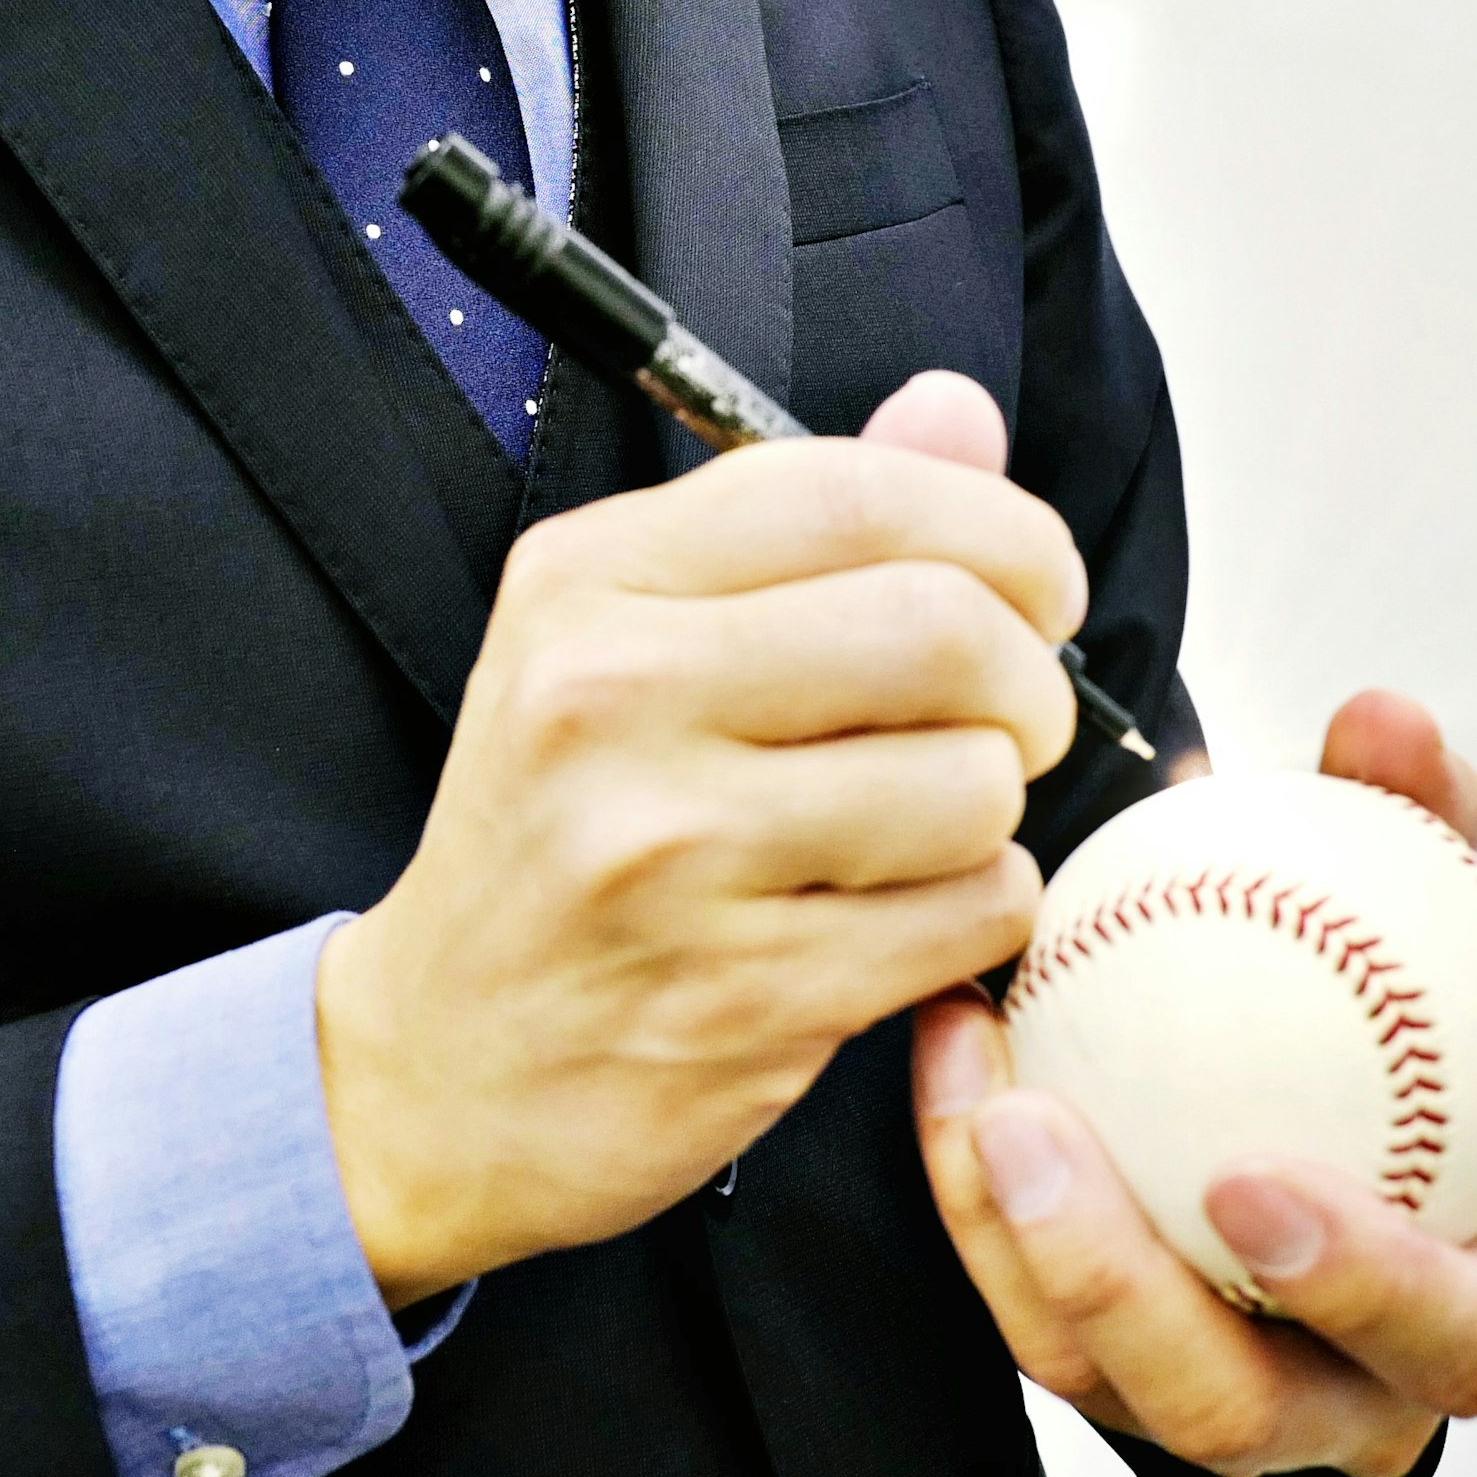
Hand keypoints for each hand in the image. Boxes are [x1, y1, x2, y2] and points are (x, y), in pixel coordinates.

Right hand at [319, 375, 1081, 1302]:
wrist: (440, 1068)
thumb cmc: (561, 842)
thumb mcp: (628, 646)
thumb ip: (804, 525)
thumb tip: (957, 408)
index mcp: (587, 585)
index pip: (856, 496)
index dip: (1002, 531)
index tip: (1036, 588)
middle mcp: (610, 702)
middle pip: (943, 629)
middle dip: (1027, 680)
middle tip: (1016, 721)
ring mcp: (669, 858)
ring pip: (973, 784)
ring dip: (994, 813)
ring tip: (926, 832)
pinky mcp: (739, 995)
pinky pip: (969, 914)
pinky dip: (978, 913)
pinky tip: (903, 918)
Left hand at [911, 691, 1476, 1476]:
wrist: (1346, 1126)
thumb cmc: (1416, 1041)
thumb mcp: (1438, 934)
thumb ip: (1423, 831)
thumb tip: (1387, 719)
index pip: (1450, 1333)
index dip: (1361, 1278)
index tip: (1255, 1176)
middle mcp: (1347, 1401)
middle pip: (1234, 1411)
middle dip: (1123, 1289)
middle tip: (1033, 1129)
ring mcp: (1215, 1412)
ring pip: (1097, 1379)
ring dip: (1015, 1239)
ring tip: (971, 1085)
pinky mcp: (1107, 1382)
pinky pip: (1024, 1310)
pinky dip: (974, 1193)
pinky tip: (948, 1045)